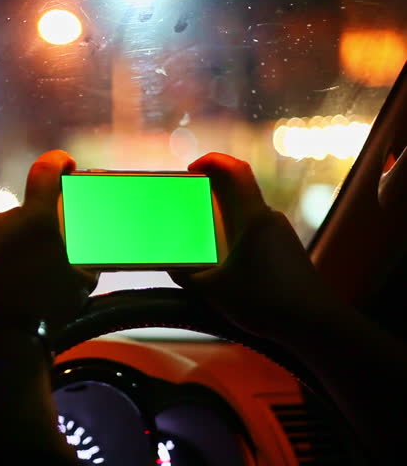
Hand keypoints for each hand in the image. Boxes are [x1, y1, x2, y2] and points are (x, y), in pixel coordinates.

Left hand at [0, 150, 95, 333]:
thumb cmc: (47, 307)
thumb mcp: (83, 277)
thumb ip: (91, 246)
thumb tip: (99, 232)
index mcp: (37, 218)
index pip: (45, 170)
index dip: (57, 162)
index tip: (65, 165)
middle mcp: (5, 220)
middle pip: (27, 214)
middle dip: (38, 230)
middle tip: (49, 259)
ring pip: (6, 235)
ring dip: (17, 250)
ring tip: (26, 284)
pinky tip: (5, 289)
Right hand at [172, 153, 338, 338]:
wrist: (314, 325)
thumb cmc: (264, 302)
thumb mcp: (212, 290)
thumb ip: (186, 274)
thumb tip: (171, 265)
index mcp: (253, 218)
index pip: (236, 170)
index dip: (212, 161)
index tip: (192, 169)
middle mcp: (270, 220)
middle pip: (239, 194)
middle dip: (211, 197)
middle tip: (187, 209)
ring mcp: (282, 235)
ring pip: (247, 217)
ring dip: (224, 222)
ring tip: (202, 244)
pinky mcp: (287, 251)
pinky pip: (256, 234)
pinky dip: (237, 240)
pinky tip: (226, 266)